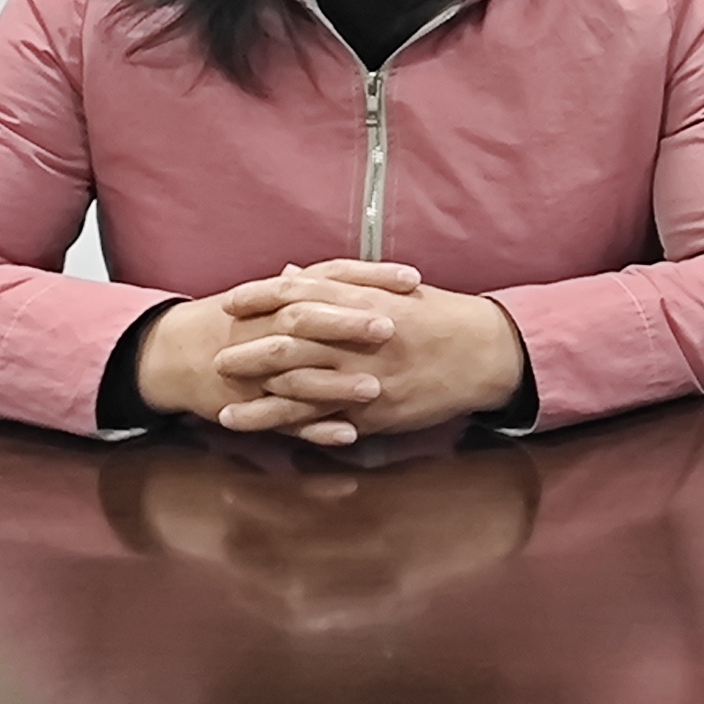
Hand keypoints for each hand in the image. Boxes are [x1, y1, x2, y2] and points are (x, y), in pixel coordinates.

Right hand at [136, 268, 389, 442]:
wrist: (175, 354)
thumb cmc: (240, 319)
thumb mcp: (277, 294)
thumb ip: (322, 283)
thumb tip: (373, 272)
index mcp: (281, 298)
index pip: (328, 279)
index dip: (369, 277)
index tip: (411, 280)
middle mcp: (268, 331)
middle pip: (308, 322)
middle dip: (347, 325)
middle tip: (390, 328)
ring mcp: (259, 374)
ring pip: (298, 378)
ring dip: (336, 385)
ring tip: (376, 389)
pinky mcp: (252, 408)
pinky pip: (284, 421)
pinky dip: (316, 428)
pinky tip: (348, 435)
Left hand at [159, 261, 528, 445]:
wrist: (486, 353)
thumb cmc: (441, 317)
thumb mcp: (393, 288)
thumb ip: (340, 280)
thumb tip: (289, 274)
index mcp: (367, 300)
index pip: (302, 293)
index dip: (262, 297)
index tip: (232, 301)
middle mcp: (362, 336)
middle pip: (292, 341)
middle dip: (250, 350)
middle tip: (217, 357)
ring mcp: (368, 375)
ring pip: (301, 386)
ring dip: (259, 397)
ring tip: (224, 404)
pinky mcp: (375, 408)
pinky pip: (325, 418)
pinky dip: (291, 425)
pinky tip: (267, 430)